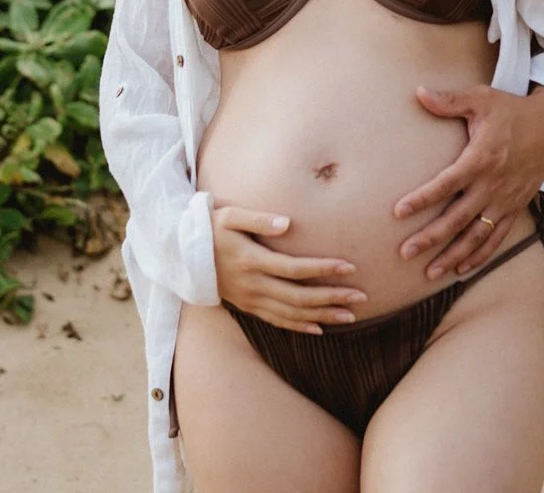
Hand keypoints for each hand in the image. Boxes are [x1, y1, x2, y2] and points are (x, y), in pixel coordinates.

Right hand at [211, 205, 366, 333]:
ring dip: (323, 315)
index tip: (349, 267)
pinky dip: (300, 326)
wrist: (181, 256)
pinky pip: (277, 321)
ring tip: (351, 316)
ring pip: (292, 314)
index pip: (294, 269)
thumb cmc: (209, 228)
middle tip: (362, 297)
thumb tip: (288, 223)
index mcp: (251, 261)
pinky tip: (320, 328)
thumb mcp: (229, 215)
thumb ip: (259, 218)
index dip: (322, 269)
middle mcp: (253, 285)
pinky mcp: (248, 307)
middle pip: (299, 297)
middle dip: (332, 297)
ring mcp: (251, 300)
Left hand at [393, 85, 543, 277]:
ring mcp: (505, 200)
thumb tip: (418, 92)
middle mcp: (492, 185)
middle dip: (430, 238)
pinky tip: (461, 269)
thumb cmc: (510, 110)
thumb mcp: (481, 99)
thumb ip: (449, 100)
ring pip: (476, 236)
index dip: (422, 199)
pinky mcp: (514, 208)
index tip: (398, 212)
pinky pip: (496, 238)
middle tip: (405, 252)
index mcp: (481, 158)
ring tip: (429, 273)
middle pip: (457, 218)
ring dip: (452, 255)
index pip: (446, 184)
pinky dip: (480, 256)